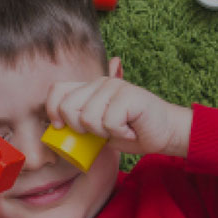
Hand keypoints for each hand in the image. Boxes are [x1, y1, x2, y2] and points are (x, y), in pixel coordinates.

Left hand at [45, 77, 191, 157]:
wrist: (166, 133)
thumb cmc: (132, 132)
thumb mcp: (100, 130)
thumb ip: (81, 123)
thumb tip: (56, 126)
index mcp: (90, 89)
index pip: (57, 90)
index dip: (52, 110)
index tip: (61, 127)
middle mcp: (100, 83)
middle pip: (67, 106)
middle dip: (78, 128)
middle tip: (100, 133)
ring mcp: (114, 87)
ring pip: (87, 117)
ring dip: (103, 133)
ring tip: (120, 129)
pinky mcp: (128, 95)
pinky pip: (109, 122)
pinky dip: (120, 133)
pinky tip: (130, 130)